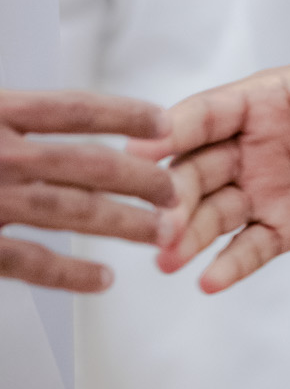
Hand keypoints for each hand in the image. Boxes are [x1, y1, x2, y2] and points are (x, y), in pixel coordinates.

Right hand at [0, 90, 175, 293]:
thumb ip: (11, 113)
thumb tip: (50, 113)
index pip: (76, 109)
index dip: (126, 116)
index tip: (162, 123)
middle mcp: (0, 155)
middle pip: (88, 163)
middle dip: (140, 177)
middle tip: (173, 190)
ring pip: (72, 211)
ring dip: (123, 223)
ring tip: (159, 233)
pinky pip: (32, 263)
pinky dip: (71, 273)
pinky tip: (101, 279)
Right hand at [151, 44, 289, 292]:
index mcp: (263, 100)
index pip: (206, 113)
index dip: (172, 130)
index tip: (138, 151)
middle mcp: (252, 144)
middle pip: (198, 168)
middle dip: (173, 195)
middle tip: (155, 224)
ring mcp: (265, 188)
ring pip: (214, 212)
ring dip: (188, 234)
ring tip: (167, 259)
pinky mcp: (286, 226)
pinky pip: (251, 247)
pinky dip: (230, 264)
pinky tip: (209, 281)